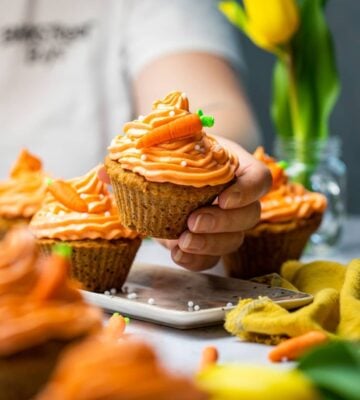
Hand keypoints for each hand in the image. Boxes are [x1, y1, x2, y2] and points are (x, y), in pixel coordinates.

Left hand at [162, 138, 271, 270]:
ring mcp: (226, 225)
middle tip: (194, 221)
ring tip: (183, 241)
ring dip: (210, 244)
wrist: (168, 175)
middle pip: (250, 216)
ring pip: (233, 241)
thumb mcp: (171, 145)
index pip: (260, 179)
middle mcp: (238, 199)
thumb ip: (158, 149)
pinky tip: (178, 254)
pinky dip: (196, 261)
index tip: (223, 199)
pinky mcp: (210, 244)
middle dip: (223, 222)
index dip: (247, 192)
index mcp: (236, 169)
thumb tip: (123, 158)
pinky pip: (212, 260)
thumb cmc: (175, 156)